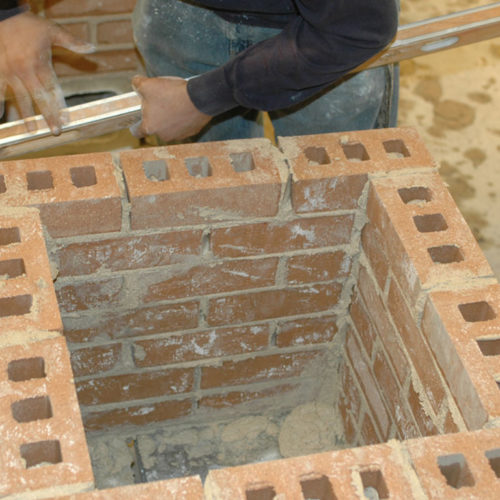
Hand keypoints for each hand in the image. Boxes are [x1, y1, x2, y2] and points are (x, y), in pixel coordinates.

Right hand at [0, 12, 94, 133]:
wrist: (0, 14)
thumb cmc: (28, 24)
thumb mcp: (52, 30)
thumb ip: (71, 41)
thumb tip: (93, 48)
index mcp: (40, 63)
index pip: (53, 89)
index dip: (60, 105)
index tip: (66, 120)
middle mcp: (25, 71)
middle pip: (39, 98)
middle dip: (48, 115)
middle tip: (55, 131)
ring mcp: (10, 72)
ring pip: (20, 98)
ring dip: (27, 116)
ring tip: (32, 131)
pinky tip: (1, 117)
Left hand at [130, 75, 211, 141]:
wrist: (199, 98)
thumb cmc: (172, 94)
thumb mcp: (148, 84)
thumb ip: (137, 84)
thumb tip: (135, 83)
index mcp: (150, 127)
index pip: (137, 132)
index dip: (135, 125)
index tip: (136, 120)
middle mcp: (164, 135)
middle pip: (155, 127)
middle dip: (156, 116)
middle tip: (159, 102)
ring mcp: (179, 135)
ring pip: (170, 127)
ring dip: (170, 118)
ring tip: (174, 102)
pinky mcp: (192, 132)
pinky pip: (184, 126)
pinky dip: (183, 118)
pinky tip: (185, 106)